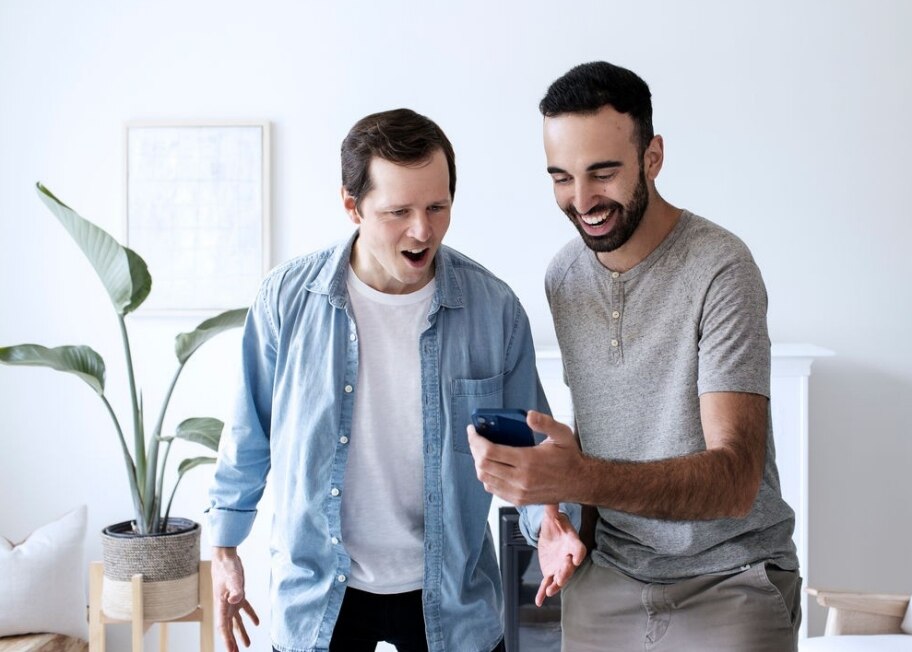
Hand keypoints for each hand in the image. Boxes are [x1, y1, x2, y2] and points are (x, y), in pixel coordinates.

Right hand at [212, 547, 259, 651]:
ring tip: (247, 645)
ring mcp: (231, 601)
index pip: (223, 627)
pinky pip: (244, 609)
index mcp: (221, 605)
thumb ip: (235, 590)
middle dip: (232, 642)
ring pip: (236, 621)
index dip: (227, 640)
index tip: (231, 651)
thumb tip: (235, 601)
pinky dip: (250, 616)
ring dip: (241, 633)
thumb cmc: (227, 567)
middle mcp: (225, 606)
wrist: (225, 556)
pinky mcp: (238, 594)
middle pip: (228, 628)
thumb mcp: (232, 578)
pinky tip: (256, 623)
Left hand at [467, 410, 583, 504]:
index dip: (476, 440)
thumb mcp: (562, 434)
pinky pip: (493, 489)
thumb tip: (529, 415)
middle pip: (483, 465)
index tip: (472, 430)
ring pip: (485, 479)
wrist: (579, 483)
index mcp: (528, 461)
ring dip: (479, 463)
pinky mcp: (518, 500)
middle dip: (474, 449)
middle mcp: (521, 479)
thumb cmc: (569, 458)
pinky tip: (491, 465)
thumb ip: (546, 423)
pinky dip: (487, 476)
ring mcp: (518, 492)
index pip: (490, 452)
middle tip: (475, 438)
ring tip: (481, 450)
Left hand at [535, 505, 586, 605]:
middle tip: (561, 576)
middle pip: (570, 567)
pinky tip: (538, 601)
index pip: (578, 548)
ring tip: (550, 590)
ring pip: (560, 578)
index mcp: (572, 541)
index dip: (578, 553)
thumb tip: (550, 495)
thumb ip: (552, 508)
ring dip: (556, 584)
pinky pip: (547, 584)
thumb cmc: (555, 523)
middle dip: (566, 572)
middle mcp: (568, 556)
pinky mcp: (551, 572)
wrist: (551, 533)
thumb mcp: (552, 515)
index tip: (577, 558)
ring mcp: (560, 566)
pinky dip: (542, 593)